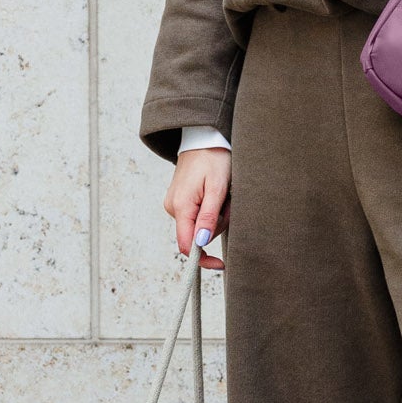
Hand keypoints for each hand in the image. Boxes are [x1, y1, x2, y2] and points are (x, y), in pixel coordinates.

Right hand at [164, 149, 229, 268]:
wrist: (203, 138)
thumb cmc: (213, 158)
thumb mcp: (217, 188)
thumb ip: (209, 216)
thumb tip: (202, 242)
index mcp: (181, 206)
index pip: (187, 245)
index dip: (203, 258)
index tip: (221, 264)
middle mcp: (173, 207)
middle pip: (197, 235)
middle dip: (218, 225)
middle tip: (228, 202)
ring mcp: (175, 204)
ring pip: (199, 225)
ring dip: (217, 215)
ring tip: (223, 193)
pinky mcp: (180, 201)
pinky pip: (198, 215)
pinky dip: (211, 210)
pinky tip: (215, 194)